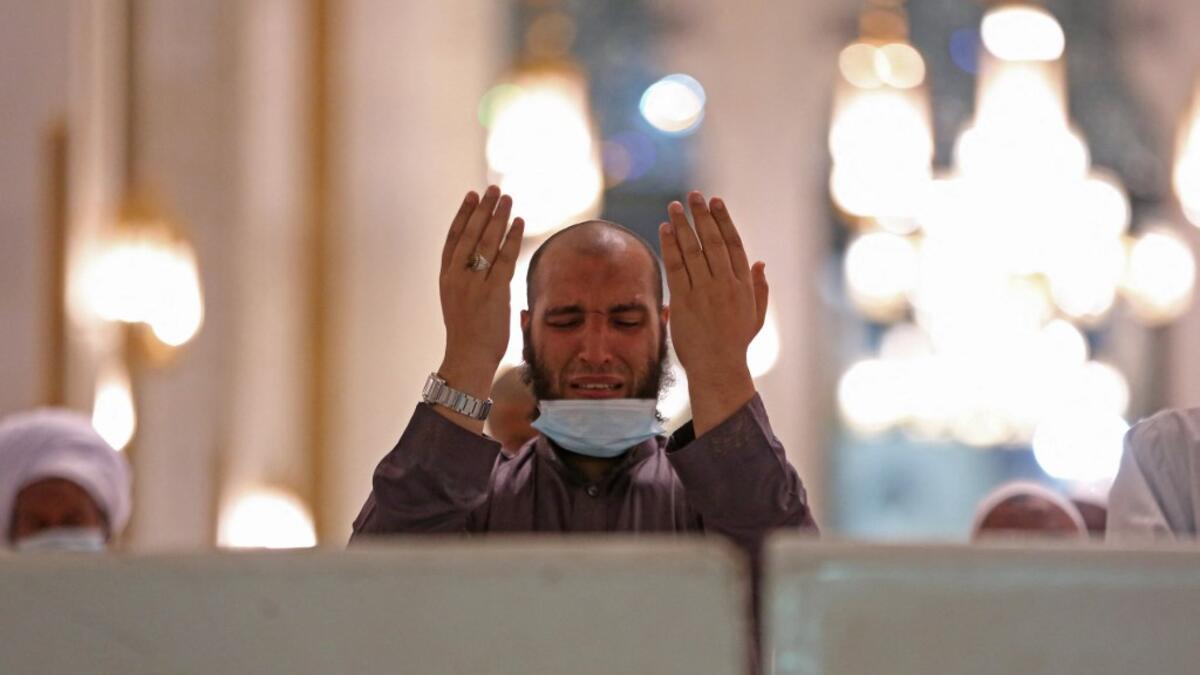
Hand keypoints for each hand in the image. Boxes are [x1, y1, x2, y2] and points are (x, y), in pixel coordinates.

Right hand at [436, 186, 523, 431]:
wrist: (468, 359)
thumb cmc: (469, 337)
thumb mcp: (461, 304)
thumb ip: (469, 284)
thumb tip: (486, 268)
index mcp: (446, 278)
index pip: (453, 239)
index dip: (463, 215)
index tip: (471, 196)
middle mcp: (457, 277)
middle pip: (470, 234)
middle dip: (483, 209)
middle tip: (492, 189)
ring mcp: (474, 283)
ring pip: (487, 241)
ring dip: (498, 217)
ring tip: (506, 198)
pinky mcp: (493, 291)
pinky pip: (504, 258)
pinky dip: (511, 238)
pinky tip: (517, 222)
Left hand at [659, 191, 768, 435]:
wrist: (718, 368)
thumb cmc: (736, 343)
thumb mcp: (756, 316)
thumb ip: (760, 288)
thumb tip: (760, 261)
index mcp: (744, 285)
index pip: (734, 244)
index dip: (724, 220)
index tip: (716, 202)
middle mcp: (725, 284)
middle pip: (714, 241)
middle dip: (702, 215)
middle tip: (693, 196)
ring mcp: (705, 291)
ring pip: (694, 250)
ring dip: (683, 224)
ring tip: (675, 206)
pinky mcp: (685, 300)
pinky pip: (677, 266)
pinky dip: (670, 246)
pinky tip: (665, 229)